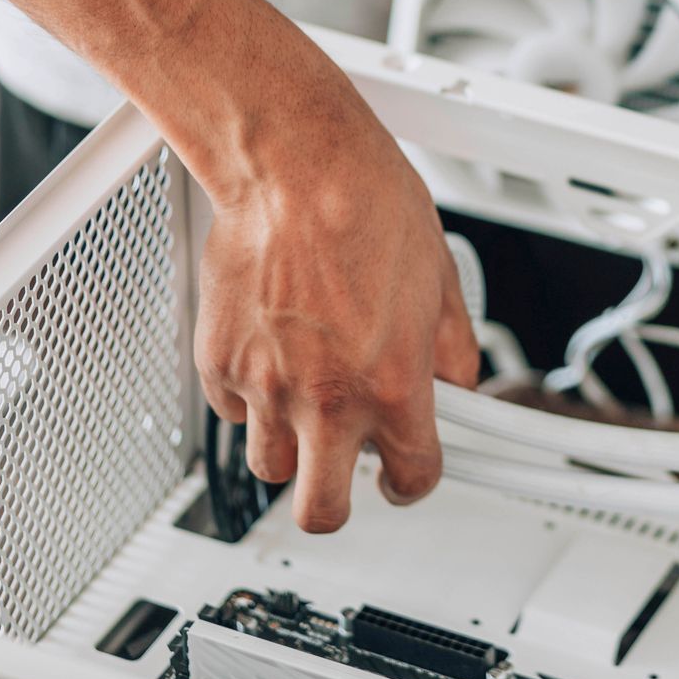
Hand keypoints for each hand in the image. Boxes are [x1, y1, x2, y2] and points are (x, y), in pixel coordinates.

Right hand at [188, 56, 479, 533]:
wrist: (297, 166)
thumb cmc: (369, 207)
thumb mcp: (441, 281)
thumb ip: (451, 349)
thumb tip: (458, 384)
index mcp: (393, 386)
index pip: (412, 478)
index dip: (413, 482)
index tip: (404, 476)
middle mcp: (327, 398)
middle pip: (321, 512)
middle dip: (337, 503)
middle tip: (346, 474)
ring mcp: (266, 385)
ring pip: (270, 464)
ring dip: (291, 446)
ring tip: (307, 400)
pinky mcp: (219, 362)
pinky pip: (232, 409)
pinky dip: (250, 397)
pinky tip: (271, 353)